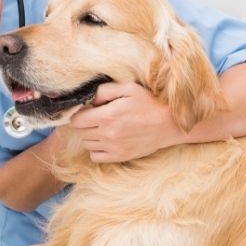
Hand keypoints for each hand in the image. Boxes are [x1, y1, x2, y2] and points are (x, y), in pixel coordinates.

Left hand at [69, 83, 183, 162]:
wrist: (169, 124)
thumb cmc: (149, 103)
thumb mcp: (128, 88)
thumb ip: (105, 91)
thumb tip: (89, 100)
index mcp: (107, 116)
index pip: (76, 120)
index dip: (79, 114)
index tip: (89, 110)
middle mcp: (108, 134)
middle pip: (80, 132)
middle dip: (84, 124)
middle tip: (96, 118)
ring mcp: (114, 147)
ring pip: (87, 144)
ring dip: (90, 136)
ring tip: (103, 128)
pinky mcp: (120, 157)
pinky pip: (96, 157)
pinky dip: (96, 150)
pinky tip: (106, 141)